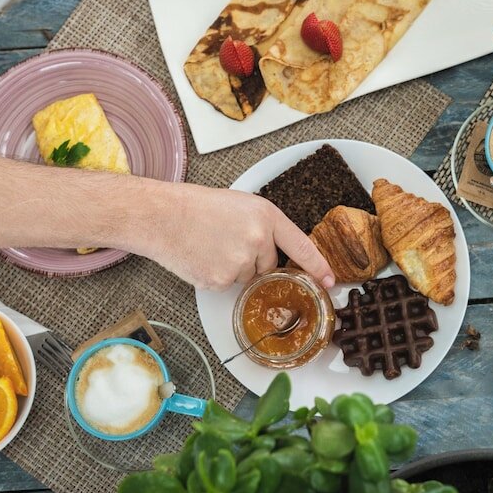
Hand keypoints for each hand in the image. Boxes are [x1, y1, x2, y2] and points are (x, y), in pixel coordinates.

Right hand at [137, 184, 333, 291]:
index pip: (301, 246)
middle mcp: (258, 240)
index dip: (318, 265)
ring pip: (248, 278)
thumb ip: (264, 227)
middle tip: (226, 240)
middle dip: (253, 259)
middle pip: (269, 266)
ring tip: (211, 246)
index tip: (331, 281)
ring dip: (234, 268)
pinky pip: (228, 286)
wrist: (161, 216)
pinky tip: (202, 258)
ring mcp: (240, 263)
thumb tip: (276, 254)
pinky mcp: (221, 281)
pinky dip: (217, 276)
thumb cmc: (197, 206)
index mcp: (266, 216)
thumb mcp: (241, 205)